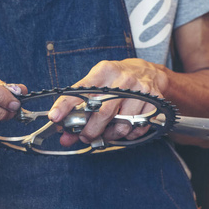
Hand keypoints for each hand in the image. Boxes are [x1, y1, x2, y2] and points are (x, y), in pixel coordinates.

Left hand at [48, 59, 167, 146]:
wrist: (148, 72)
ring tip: (105, 133)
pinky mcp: (154, 102)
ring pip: (121, 124)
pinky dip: (128, 135)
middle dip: (90, 130)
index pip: (80, 90)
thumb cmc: (116, 80)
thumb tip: (64, 135)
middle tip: (85, 136)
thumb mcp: (96, 84)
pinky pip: (137, 128)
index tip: (55, 117)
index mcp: (103, 72)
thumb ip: (78, 108)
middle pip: (102, 113)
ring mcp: (140, 91)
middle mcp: (122, 80)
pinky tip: (123, 128)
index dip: (65, 105)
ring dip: (110, 135)